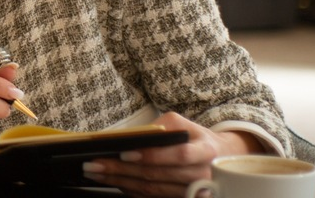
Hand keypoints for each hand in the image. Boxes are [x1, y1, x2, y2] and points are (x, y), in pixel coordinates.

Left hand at [81, 111, 265, 196]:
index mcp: (205, 151)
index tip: (124, 152)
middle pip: (159, 176)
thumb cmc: (195, 137)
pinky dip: (131, 190)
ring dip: (121, 182)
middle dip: (122, 169)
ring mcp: (193, 193)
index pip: (179, 155)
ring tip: (97, 173)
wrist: (219, 159)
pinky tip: (114, 182)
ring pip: (153, 190)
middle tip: (95, 164)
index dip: (152, 156)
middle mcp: (202, 176)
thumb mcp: (182, 124)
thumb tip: (128, 137)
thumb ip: (159, 128)